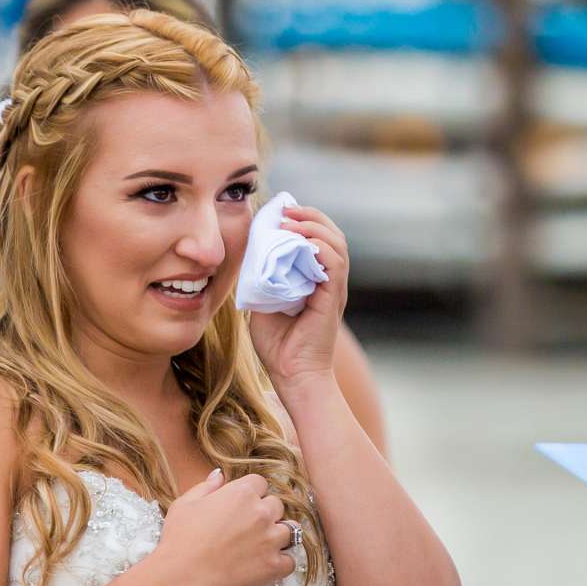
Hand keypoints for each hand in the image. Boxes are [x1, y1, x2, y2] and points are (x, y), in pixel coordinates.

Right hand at [155, 468, 296, 585]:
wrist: (182, 578)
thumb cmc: (179, 539)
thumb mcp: (185, 504)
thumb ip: (206, 486)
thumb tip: (219, 474)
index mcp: (241, 493)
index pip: (260, 483)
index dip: (251, 494)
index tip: (241, 506)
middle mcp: (261, 512)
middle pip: (277, 505)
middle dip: (265, 513)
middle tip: (247, 528)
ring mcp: (270, 540)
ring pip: (289, 530)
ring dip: (277, 536)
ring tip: (259, 547)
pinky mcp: (274, 566)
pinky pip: (290, 561)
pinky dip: (281, 563)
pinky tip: (264, 566)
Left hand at [245, 204, 348, 395]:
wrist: (292, 376)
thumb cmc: (278, 347)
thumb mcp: (263, 303)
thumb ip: (262, 279)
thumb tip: (249, 255)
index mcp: (314, 279)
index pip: (317, 238)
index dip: (303, 220)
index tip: (280, 210)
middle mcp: (327, 281)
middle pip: (331, 234)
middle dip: (310, 215)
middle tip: (286, 209)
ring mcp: (333, 289)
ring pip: (337, 243)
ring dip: (315, 226)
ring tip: (291, 220)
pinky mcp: (333, 298)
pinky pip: (335, 263)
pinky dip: (321, 246)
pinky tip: (302, 241)